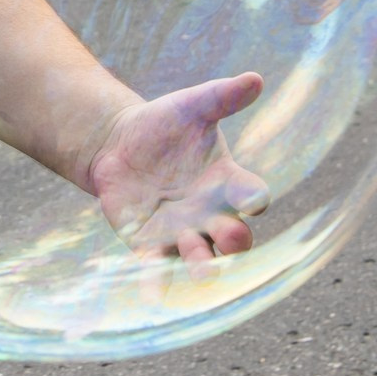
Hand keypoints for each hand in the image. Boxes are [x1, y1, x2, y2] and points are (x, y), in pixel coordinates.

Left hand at [83, 73, 269, 264]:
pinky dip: (156, 283)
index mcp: (227, 182)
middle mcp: (210, 214)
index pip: (250, 194)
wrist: (121, 143)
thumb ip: (222, 97)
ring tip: (203, 271)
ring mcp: (181, 233)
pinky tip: (154, 297)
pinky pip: (156, 266)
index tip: (255, 199)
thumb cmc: (167, 125)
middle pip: (233, 236)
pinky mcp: (150, 243)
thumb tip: (255, 79)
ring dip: (202, 265)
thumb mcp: (193, 107)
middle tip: (231, 237)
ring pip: (199, 257)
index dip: (254, 197)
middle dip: (234, 240)